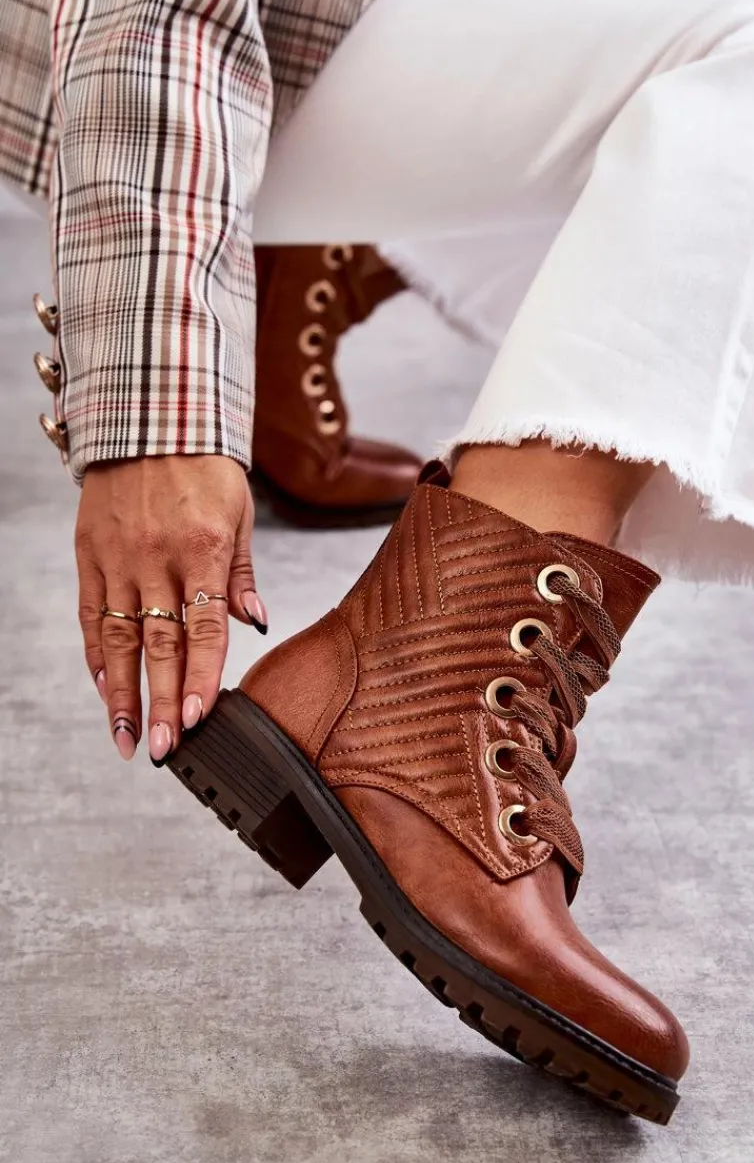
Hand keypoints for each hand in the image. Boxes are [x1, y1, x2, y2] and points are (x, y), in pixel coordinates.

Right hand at [75, 455, 266, 762]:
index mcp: (203, 548)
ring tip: (127, 737)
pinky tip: (104, 689)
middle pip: (160, 644)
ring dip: (123, 693)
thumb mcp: (240, 514)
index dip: (201, 676)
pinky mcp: (90, 553)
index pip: (204, 627)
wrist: (151, 414)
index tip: (198, 718)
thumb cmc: (205, 466)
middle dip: (161, 702)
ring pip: (119, 638)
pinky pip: (90, 613)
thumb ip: (243, 574)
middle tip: (161, 748)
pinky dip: (96, 655)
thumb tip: (255, 623)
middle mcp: (157, 557)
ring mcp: (119, 557)